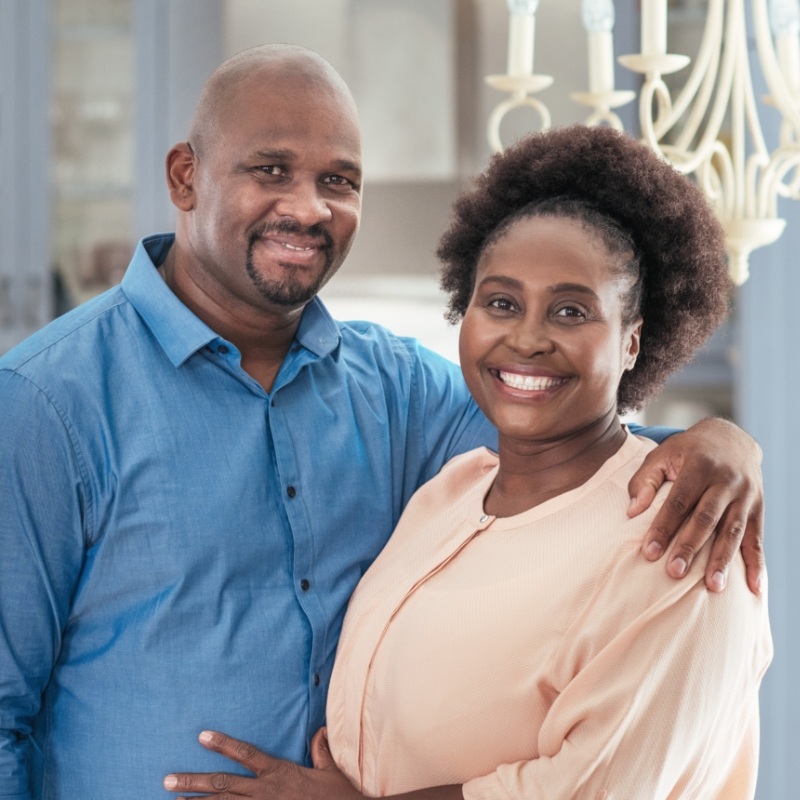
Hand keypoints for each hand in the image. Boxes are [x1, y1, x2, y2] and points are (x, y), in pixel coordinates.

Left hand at [163, 728, 361, 799]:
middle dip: (192, 783)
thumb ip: (320, 750)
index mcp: (279, 773)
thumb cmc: (339, 797)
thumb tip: (320, 730)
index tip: (201, 736)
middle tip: (166, 781)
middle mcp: (266, 792)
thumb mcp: (330, 771)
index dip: (223, 744)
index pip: (246, 754)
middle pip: (223, 786)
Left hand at [628, 418, 763, 594]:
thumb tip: (632, 512)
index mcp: (699, 465)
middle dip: (690, 547)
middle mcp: (726, 480)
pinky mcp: (758, 507)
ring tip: (713, 587)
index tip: (649, 552)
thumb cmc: (687, 451)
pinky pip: (758, 538)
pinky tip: (753, 587)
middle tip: (675, 572)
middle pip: (706, 518)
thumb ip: (644, 480)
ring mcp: (746, 495)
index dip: (663, 527)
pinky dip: (757, 563)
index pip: (678, 501)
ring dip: (723, 560)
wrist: (731, 437)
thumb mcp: (662, 454)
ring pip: (733, 531)